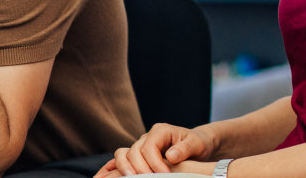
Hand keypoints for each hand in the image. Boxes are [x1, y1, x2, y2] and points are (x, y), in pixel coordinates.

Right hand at [97, 123, 218, 175]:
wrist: (197, 144)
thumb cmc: (197, 143)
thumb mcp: (196, 144)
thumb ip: (184, 148)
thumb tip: (170, 155)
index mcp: (160, 131)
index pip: (148, 146)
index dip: (153, 162)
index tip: (164, 175)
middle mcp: (147, 137)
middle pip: (133, 151)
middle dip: (139, 167)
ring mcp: (140, 146)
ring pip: (123, 155)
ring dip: (125, 168)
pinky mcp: (138, 156)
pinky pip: (121, 160)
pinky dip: (114, 167)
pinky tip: (108, 176)